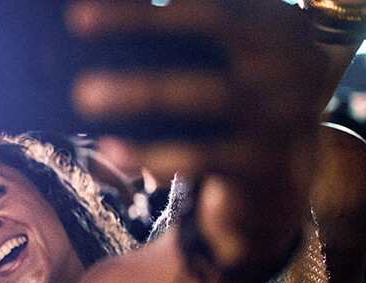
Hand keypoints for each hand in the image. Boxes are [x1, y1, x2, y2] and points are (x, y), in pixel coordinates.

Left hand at [67, 0, 322, 178]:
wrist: (280, 180)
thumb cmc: (228, 104)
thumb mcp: (219, 60)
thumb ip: (179, 34)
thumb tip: (91, 16)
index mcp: (275, 20)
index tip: (87, 0)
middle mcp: (289, 56)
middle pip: (212, 22)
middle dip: (141, 19)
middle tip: (76, 19)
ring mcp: (283, 110)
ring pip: (206, 94)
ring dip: (140, 91)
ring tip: (83, 93)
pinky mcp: (267, 162)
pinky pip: (202, 155)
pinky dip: (153, 152)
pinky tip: (110, 147)